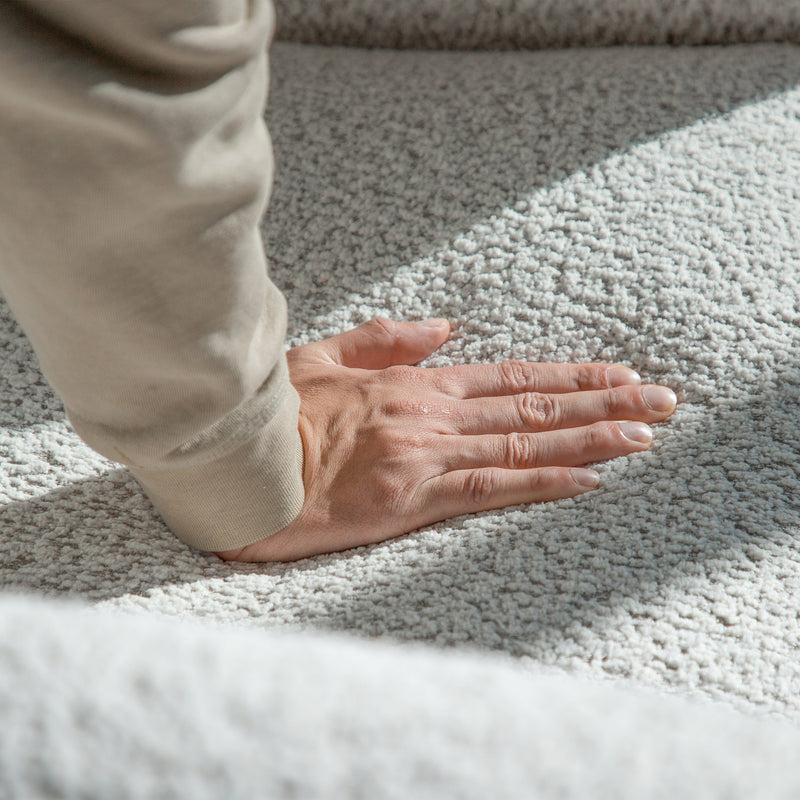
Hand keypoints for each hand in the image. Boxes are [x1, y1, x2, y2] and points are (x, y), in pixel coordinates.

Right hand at [216, 318, 676, 561]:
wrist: (236, 464)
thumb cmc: (276, 414)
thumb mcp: (324, 356)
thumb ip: (388, 338)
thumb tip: (445, 328)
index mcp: (413, 383)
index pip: (510, 376)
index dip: (569, 375)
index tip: (619, 374)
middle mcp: (431, 413)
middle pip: (533, 404)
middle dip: (603, 401)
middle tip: (662, 401)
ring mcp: (425, 453)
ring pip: (524, 440)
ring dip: (590, 435)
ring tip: (646, 433)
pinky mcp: (411, 497)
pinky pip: (490, 487)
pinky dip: (543, 480)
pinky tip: (589, 478)